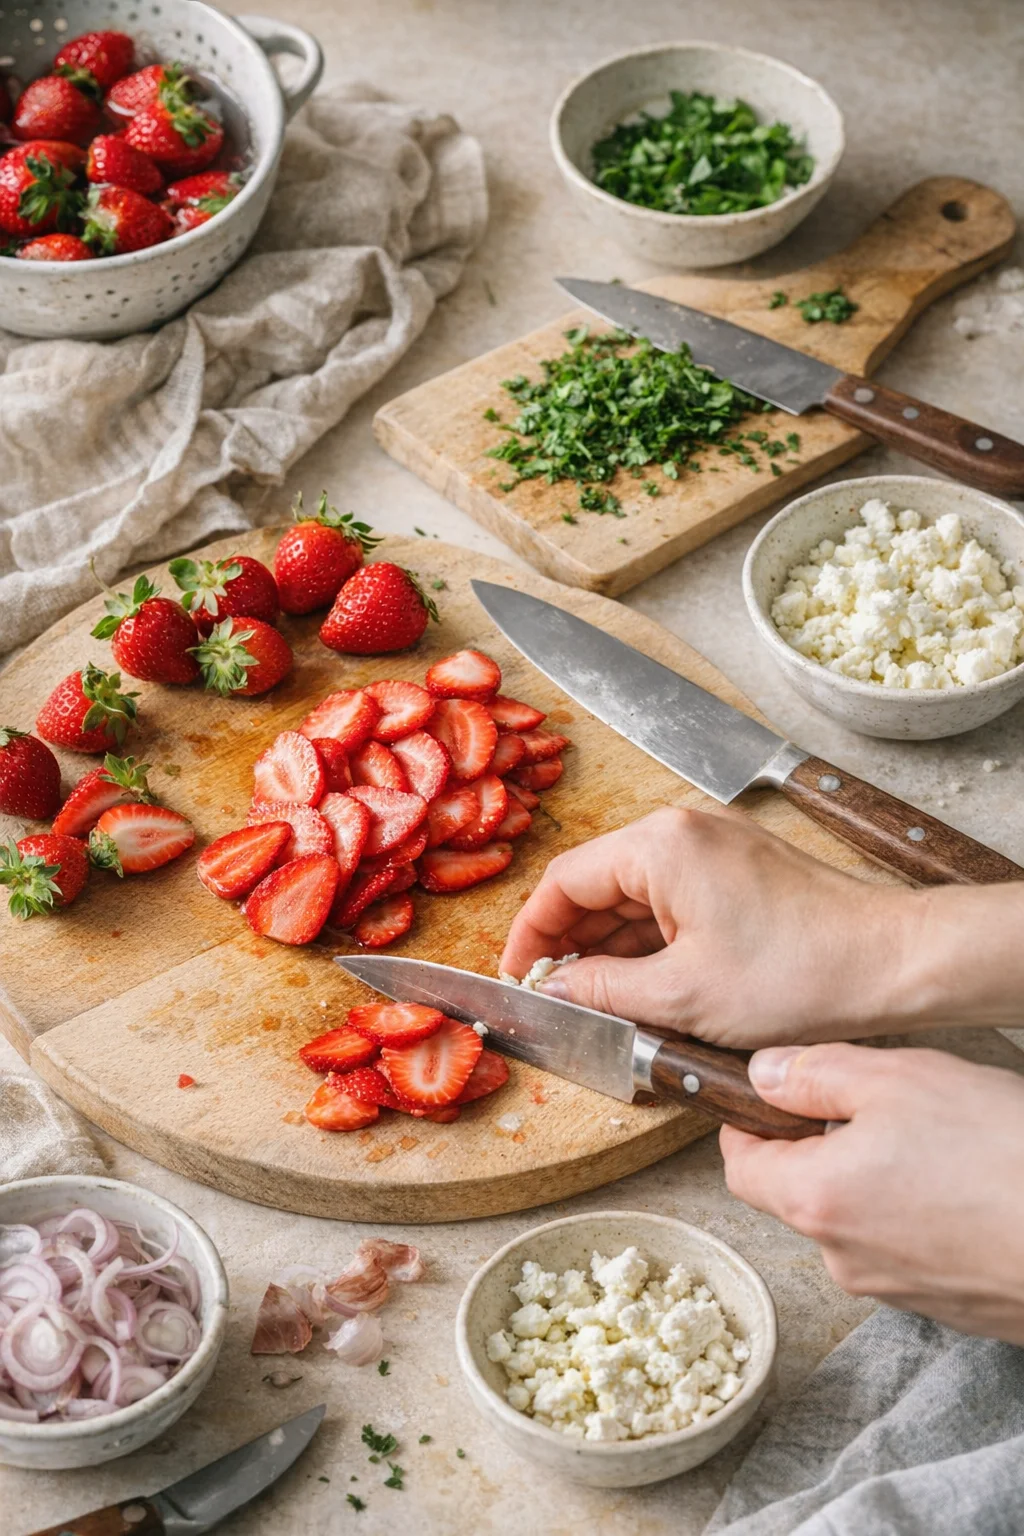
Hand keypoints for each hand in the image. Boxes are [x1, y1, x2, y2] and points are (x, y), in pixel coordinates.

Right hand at [501, 805, 919, 1048]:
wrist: (894, 961)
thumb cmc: (800, 972)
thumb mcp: (682, 996)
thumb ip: (603, 991)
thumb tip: (558, 990)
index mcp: (659, 846)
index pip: (564, 881)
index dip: (532, 935)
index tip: (521, 979)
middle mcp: (683, 833)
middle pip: (598, 886)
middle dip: (572, 946)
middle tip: (558, 999)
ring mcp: (715, 850)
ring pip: (636, 898)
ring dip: (613, 950)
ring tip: (599, 1005)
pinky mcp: (741, 873)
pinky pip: (674, 903)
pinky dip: (653, 944)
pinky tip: (645, 988)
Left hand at [722, 1043, 1023, 1342]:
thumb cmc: (999, 1156)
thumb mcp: (896, 1079)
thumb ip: (814, 1073)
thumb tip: (763, 1073)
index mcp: (814, 1199)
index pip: (740, 1166)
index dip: (748, 1123)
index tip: (771, 1094)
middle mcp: (842, 1257)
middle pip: (799, 1193)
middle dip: (823, 1145)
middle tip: (880, 1104)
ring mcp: (896, 1289)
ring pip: (857, 1219)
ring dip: (878, 1177)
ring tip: (939, 1140)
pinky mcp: (947, 1304)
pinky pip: (909, 1247)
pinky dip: (921, 1212)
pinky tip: (968, 1181)